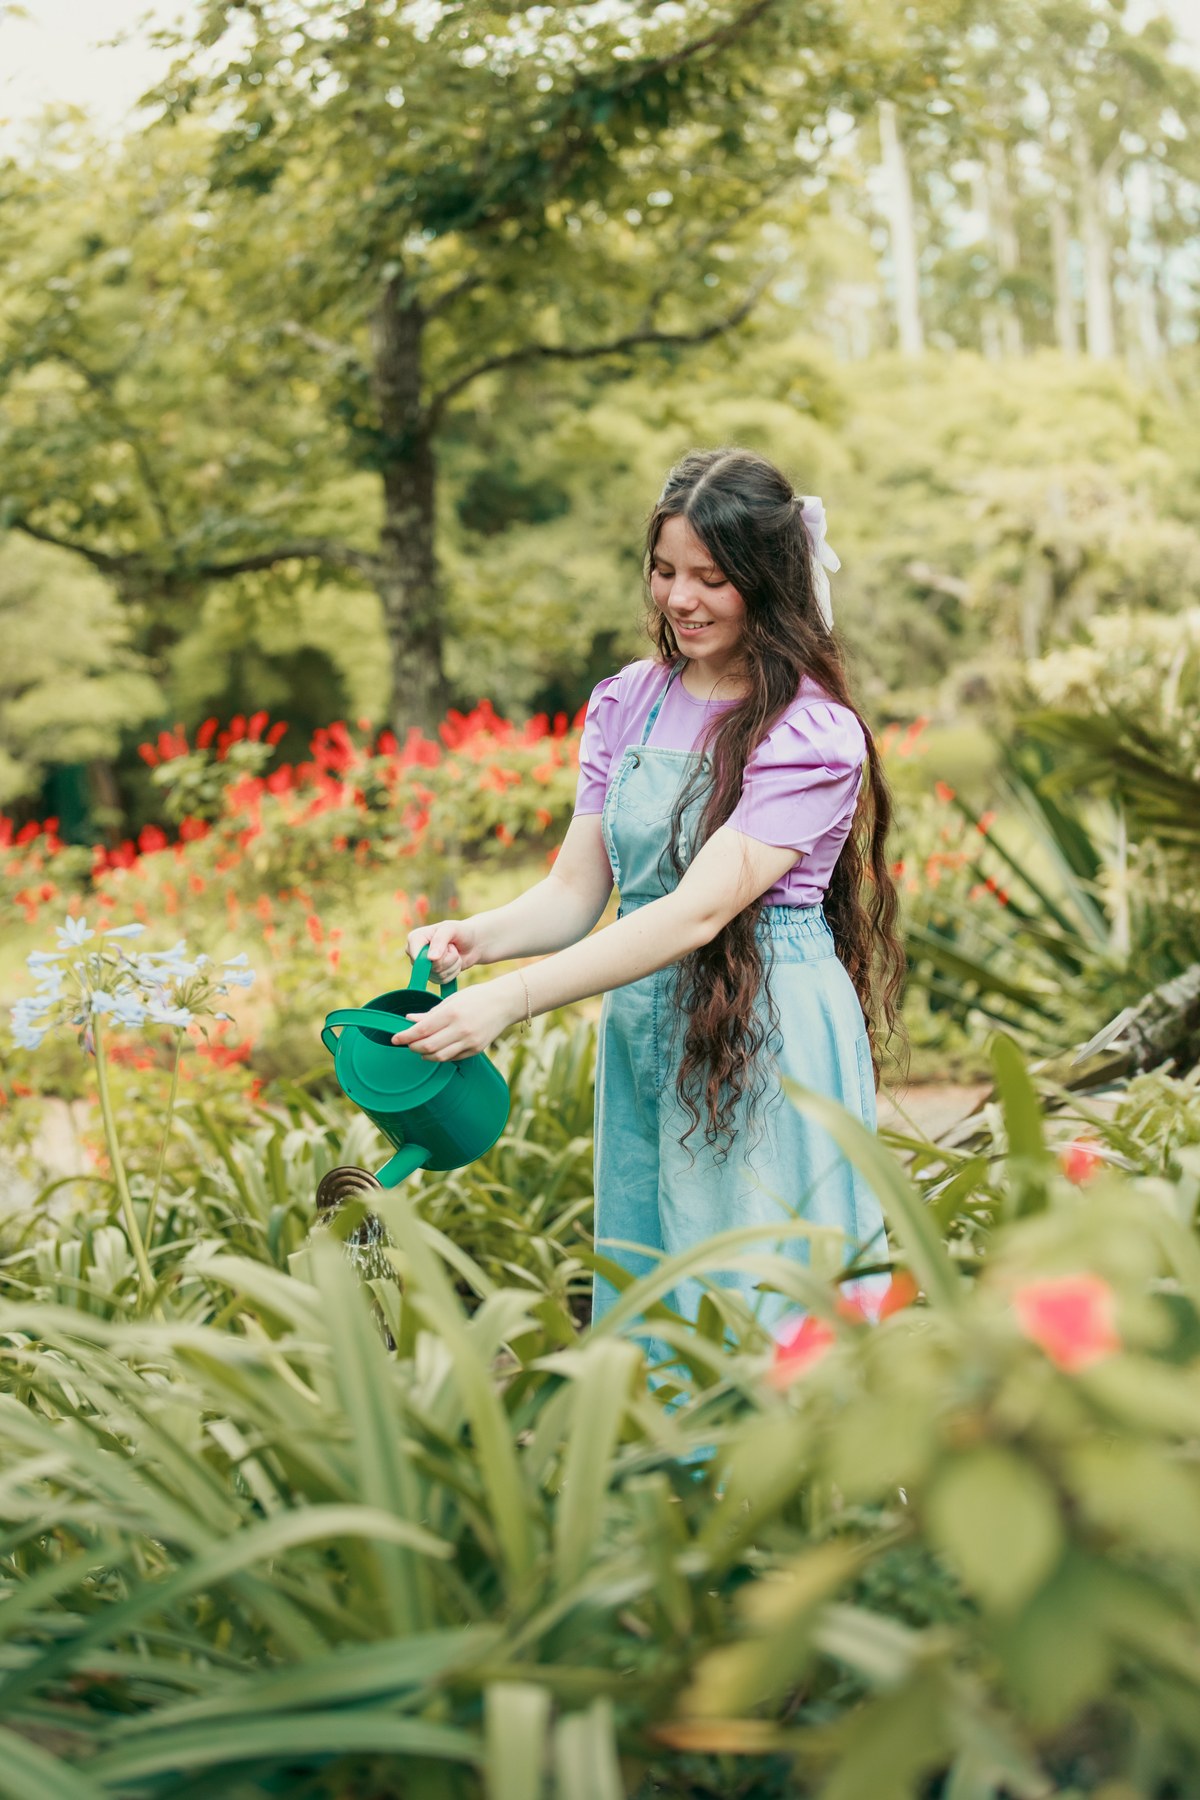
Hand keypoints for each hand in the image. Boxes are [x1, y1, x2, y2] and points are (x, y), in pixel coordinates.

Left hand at [391, 973, 523, 1060]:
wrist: (504, 1003)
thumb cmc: (476, 997)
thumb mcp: (451, 1000)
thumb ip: (430, 1013)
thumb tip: (409, 1020)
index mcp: (451, 1013)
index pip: (421, 1030)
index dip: (405, 1036)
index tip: (394, 1039)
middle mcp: (460, 1029)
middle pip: (427, 1046)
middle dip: (412, 1046)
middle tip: (406, 1043)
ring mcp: (469, 1041)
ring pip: (439, 1056)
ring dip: (424, 1054)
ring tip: (419, 1048)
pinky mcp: (476, 1049)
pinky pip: (452, 1057)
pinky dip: (440, 1056)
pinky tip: (436, 1050)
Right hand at [406, 918, 483, 984]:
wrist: (471, 943)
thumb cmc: (460, 931)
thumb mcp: (450, 928)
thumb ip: (440, 940)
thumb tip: (431, 958)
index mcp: (415, 938)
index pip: (416, 956)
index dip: (433, 956)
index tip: (447, 946)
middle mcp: (416, 953)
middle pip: (429, 967)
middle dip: (448, 958)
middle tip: (452, 947)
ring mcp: (424, 966)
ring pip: (438, 974)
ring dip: (453, 964)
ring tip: (454, 952)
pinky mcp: (433, 976)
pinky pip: (443, 980)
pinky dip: (454, 971)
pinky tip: (455, 962)